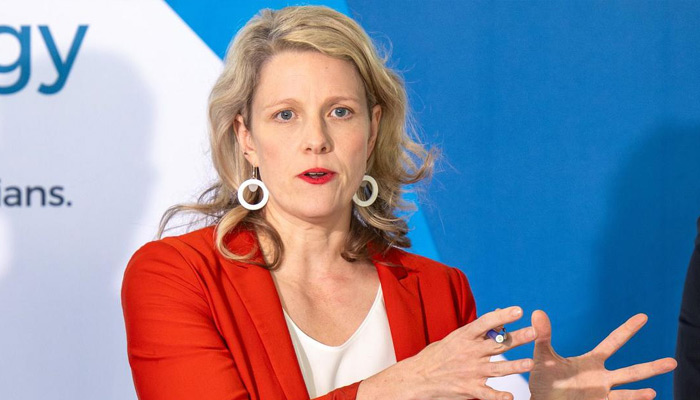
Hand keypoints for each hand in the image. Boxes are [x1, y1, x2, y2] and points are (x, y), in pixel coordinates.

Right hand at [358, 306, 536, 399]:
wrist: (419, 378)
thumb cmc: (438, 355)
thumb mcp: (455, 338)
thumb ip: (478, 329)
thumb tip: (499, 314)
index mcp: (464, 337)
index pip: (485, 323)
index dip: (502, 316)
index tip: (518, 310)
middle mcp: (469, 352)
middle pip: (498, 344)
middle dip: (517, 338)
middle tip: (534, 332)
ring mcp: (470, 371)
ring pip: (497, 368)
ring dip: (515, 366)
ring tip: (530, 363)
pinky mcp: (469, 389)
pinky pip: (487, 394)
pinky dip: (499, 396)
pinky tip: (511, 397)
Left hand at [528, 311, 676, 399]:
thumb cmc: (542, 381)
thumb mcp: (542, 356)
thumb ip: (543, 336)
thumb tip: (538, 312)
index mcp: (591, 362)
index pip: (614, 342)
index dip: (628, 329)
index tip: (643, 316)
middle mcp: (601, 378)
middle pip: (630, 372)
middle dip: (652, 367)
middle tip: (673, 361)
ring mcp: (601, 393)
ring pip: (629, 390)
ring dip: (644, 389)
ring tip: (658, 389)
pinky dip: (633, 399)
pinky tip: (649, 395)